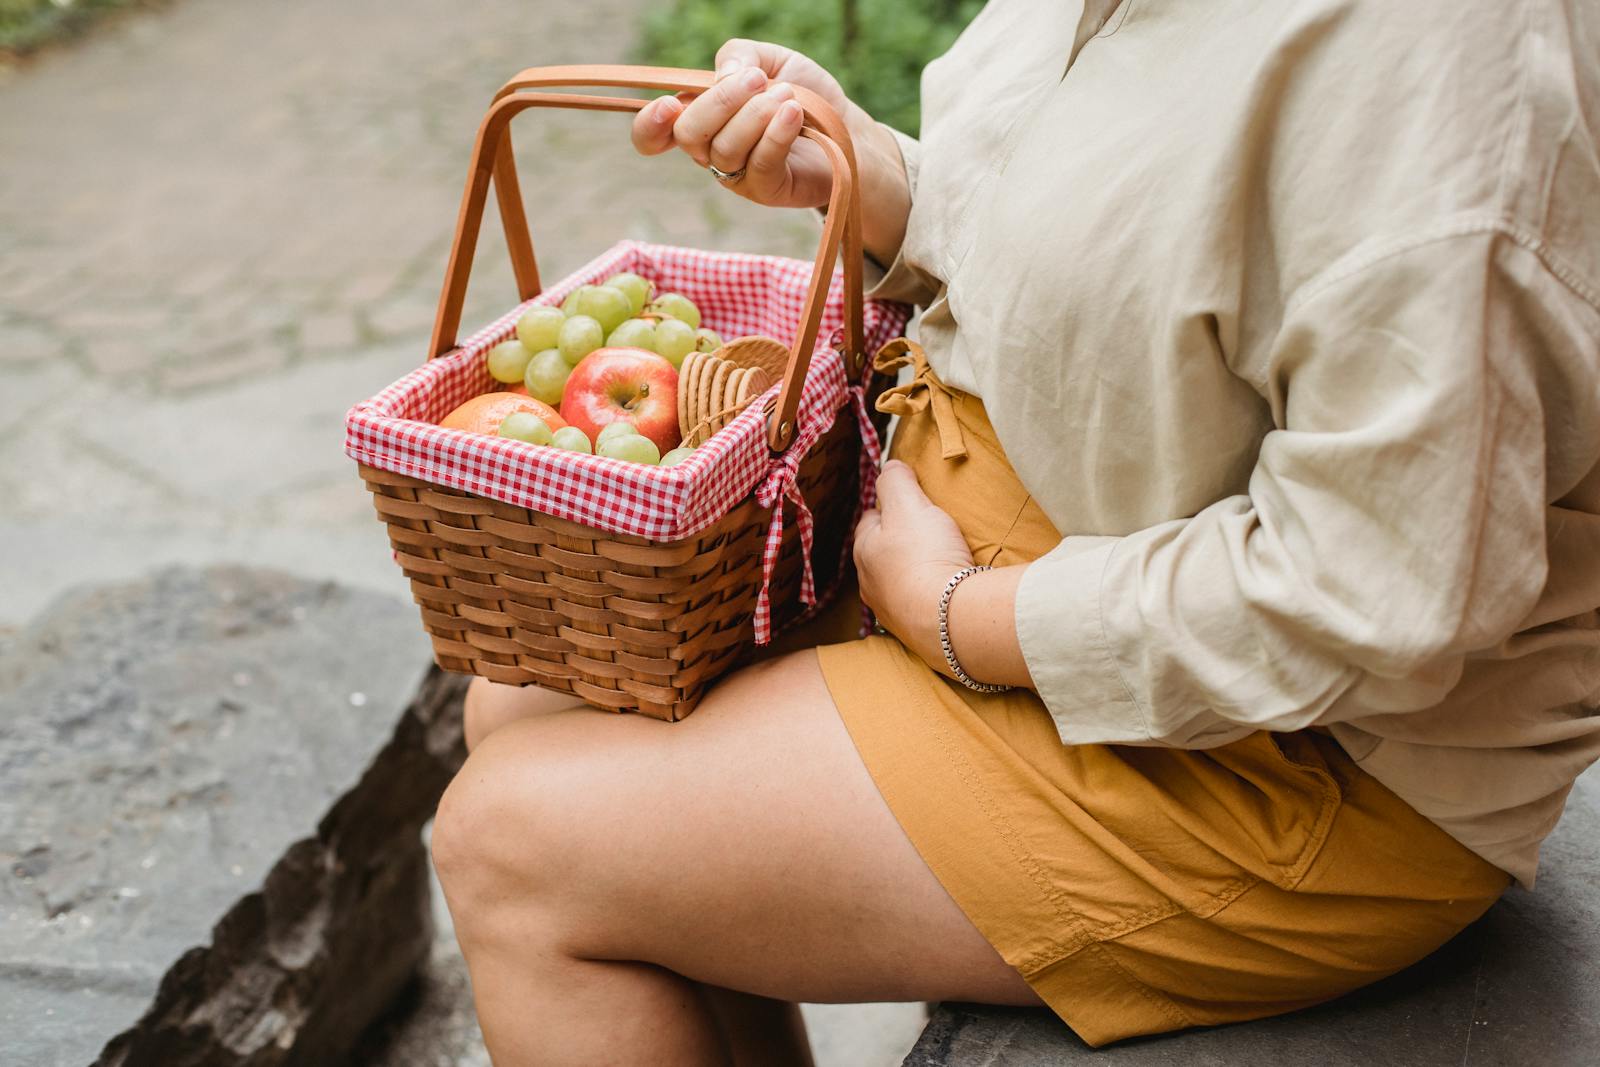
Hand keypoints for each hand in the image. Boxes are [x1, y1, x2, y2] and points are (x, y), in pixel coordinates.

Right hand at [630, 39, 845, 210]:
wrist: (844, 124)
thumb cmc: (800, 93)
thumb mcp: (768, 59)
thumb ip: (740, 56)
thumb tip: (723, 74)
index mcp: (701, 118)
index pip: (653, 135)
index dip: (649, 125)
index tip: (670, 105)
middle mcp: (710, 150)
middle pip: (688, 135)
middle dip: (721, 102)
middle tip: (758, 80)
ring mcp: (736, 174)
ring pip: (724, 149)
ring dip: (756, 115)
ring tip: (788, 96)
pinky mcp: (766, 190)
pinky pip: (760, 163)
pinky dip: (776, 133)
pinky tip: (793, 113)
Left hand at [853, 460, 974, 673]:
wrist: (949, 619)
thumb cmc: (925, 557)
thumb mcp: (909, 505)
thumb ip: (896, 481)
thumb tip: (890, 467)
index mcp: (864, 550)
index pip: (871, 519)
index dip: (891, 507)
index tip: (912, 503)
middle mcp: (871, 584)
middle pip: (884, 553)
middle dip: (902, 542)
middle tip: (931, 532)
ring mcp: (892, 612)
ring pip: (900, 582)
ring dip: (916, 572)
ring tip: (943, 563)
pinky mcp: (916, 632)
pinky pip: (921, 607)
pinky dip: (931, 597)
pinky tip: (949, 592)